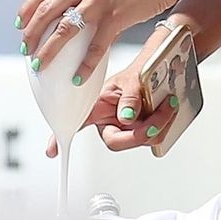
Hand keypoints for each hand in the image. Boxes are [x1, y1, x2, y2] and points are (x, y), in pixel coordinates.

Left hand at [18, 0, 177, 85]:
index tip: (19, 24)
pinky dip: (85, 64)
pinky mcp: (116, 17)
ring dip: (49, 49)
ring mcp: (99, 2)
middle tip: (26, 51)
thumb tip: (75, 9)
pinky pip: (97, 45)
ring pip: (65, 28)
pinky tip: (78, 77)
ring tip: (40, 65)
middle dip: (31, 33)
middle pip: (47, 11)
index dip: (27, 9)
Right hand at [40, 23, 180, 155]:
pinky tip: (169, 110)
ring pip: (141, 140)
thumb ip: (130, 98)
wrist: (165, 68)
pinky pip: (154, 137)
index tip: (51, 151)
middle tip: (157, 119)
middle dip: (140, 133)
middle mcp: (110, 120)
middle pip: (118, 141)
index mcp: (98, 107)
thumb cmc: (142, 69)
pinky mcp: (144, 130)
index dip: (61, 139)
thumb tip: (127, 117)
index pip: (76, 123)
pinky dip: (165, 124)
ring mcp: (128, 127)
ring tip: (169, 105)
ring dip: (159, 125)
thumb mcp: (133, 80)